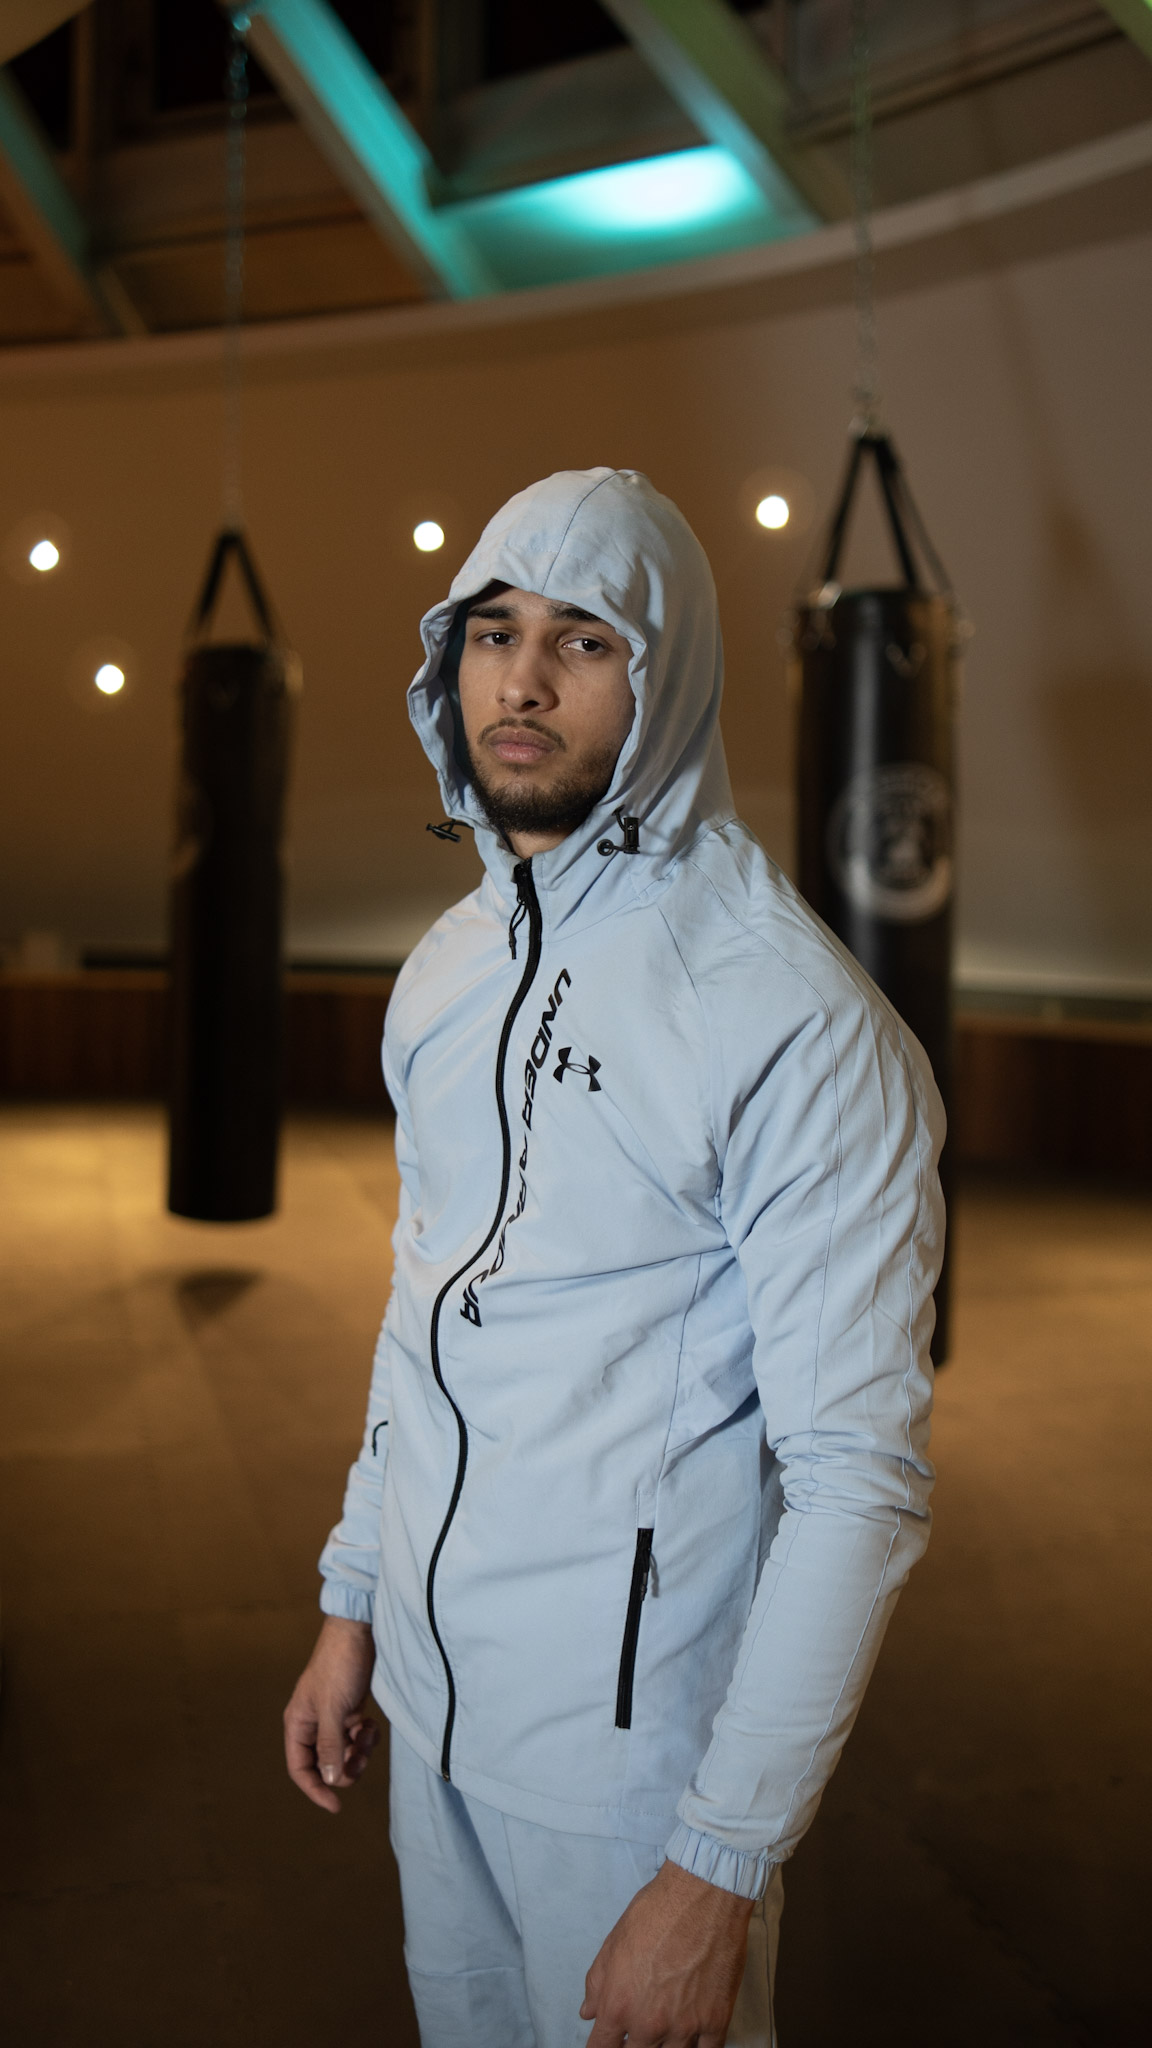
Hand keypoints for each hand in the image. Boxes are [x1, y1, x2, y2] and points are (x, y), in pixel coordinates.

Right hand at [283, 1616, 378, 1812]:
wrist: (359, 1631)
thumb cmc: (340, 1665)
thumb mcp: (334, 1708)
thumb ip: (330, 1746)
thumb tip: (328, 1780)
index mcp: (298, 1723)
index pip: (300, 1769)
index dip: (315, 1789)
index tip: (336, 1805)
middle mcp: (312, 1723)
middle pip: (323, 1764)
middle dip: (343, 1767)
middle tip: (361, 1759)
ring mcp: (332, 1717)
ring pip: (342, 1753)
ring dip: (357, 1752)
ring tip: (369, 1735)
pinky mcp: (349, 1710)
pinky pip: (355, 1738)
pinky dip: (365, 1737)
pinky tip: (372, 1723)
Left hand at [580, 1858, 753, 2046]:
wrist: (701, 1896)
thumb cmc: (657, 1911)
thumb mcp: (614, 1943)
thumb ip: (597, 1983)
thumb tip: (589, 2011)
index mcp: (619, 2006)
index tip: (608, 2043)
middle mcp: (649, 2024)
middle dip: (633, 2045)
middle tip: (640, 2026)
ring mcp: (684, 2026)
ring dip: (665, 2045)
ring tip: (666, 2025)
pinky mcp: (716, 2020)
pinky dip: (697, 2047)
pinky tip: (693, 2037)